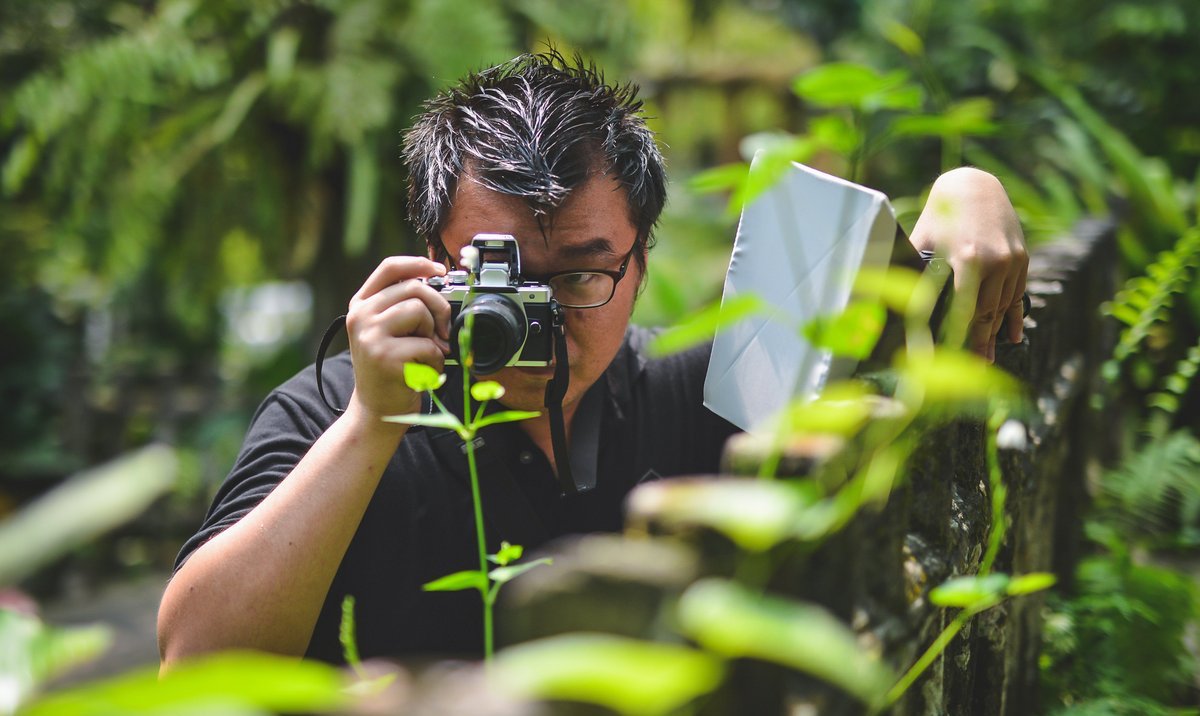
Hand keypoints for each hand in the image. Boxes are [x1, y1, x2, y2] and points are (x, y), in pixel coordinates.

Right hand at [345, 257, 451, 419]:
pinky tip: (421, 372)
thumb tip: (437, 281)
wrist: (376, 410)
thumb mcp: (387, 331)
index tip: (440, 270)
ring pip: (419, 312)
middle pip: (413, 288)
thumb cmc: (389, 368)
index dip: (419, 263)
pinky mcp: (385, 357)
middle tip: (441, 332)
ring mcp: (370, 336)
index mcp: (361, 304)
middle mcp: (360, 316)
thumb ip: (402, 305)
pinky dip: (434, 361)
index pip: (390, 268)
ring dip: (433, 336)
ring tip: (423, 354)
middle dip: (438, 308)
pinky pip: (427, 345)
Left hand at [910, 167, 1028, 361]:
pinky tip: (1012, 337)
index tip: (947, 359)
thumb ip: (912, 270)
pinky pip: (1018, 295)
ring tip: (986, 359)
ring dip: (994, 334)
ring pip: (1003, 307)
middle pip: (985, 314)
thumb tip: (884, 299)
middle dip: (977, 344)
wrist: (975, 186)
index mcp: (966, 259)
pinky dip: (1013, 317)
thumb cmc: (940, 216)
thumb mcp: (922, 241)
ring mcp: (1012, 261)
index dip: (957, 337)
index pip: (963, 310)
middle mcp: (994, 262)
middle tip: (971, 369)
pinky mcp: (1022, 259)